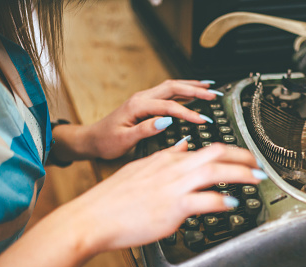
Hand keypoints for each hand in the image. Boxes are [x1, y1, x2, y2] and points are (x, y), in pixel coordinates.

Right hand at [69, 143, 263, 252]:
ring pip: (216, 173)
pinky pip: (205, 201)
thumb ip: (166, 156)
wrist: (93, 217)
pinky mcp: (173, 208)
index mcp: (167, 160)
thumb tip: (184, 146)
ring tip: (256, 179)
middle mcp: (173, 169)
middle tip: (259, 165)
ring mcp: (174, 187)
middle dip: (243, 158)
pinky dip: (222, 201)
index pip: (206, 148)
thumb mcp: (141, 168)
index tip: (243, 157)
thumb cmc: (113, 198)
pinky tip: (232, 203)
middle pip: (217, 155)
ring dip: (241, 174)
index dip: (230, 151)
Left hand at [85, 80, 218, 158]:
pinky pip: (167, 92)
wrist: (92, 139)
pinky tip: (192, 92)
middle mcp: (141, 98)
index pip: (169, 106)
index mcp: (137, 106)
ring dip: (191, 86)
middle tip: (213, 94)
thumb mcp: (124, 140)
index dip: (188, 113)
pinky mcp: (145, 102)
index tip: (202, 120)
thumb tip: (165, 121)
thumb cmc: (106, 142)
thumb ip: (145, 130)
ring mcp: (143, 98)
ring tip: (209, 88)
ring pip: (171, 86)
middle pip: (173, 87)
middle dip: (195, 90)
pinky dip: (183, 90)